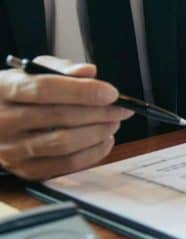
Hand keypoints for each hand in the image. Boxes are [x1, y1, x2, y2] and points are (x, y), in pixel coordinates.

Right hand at [0, 56, 132, 179]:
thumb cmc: (14, 95)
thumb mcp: (28, 72)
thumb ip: (59, 68)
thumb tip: (87, 72)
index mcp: (1, 90)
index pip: (44, 89)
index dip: (82, 91)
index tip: (111, 93)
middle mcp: (2, 121)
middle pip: (59, 117)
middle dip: (99, 112)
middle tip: (120, 108)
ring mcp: (11, 149)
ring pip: (65, 143)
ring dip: (98, 132)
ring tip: (113, 122)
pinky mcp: (25, 170)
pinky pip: (66, 165)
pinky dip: (93, 153)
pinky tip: (104, 140)